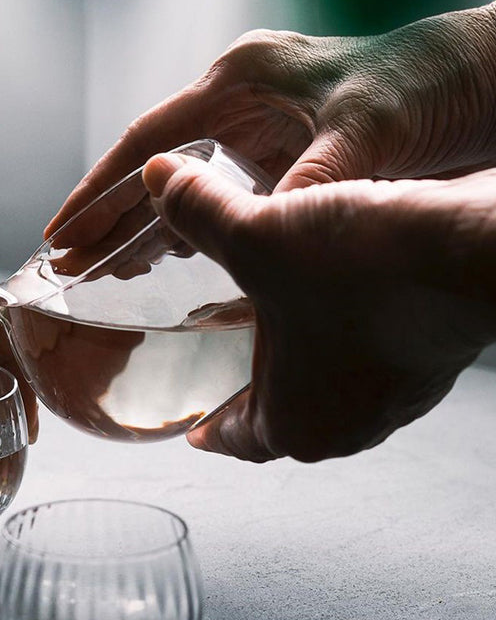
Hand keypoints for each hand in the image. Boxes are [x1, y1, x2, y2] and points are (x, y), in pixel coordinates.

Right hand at [46, 2, 495, 236]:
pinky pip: (215, 202)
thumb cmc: (422, 90)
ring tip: (99, 273)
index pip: (147, 143)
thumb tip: (256, 238)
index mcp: (240, 86)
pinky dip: (187, 234)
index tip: (60, 232)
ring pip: (180, 189)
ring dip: (140, 231)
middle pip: (152, 170)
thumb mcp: (364, 137)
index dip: (98, 192)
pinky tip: (161, 264)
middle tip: (64, 263)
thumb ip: (305, 185)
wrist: (474, 86)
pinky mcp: (273, 160)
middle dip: (107, 218)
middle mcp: (237, 108)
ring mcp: (254, 135)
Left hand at [142, 153, 495, 461]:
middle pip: (283, 417)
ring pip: (330, 390)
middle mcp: (349, 425)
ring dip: (300, 362)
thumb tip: (156, 179)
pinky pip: (368, 364)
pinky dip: (342, 342)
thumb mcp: (257, 236)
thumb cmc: (366, 268)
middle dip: (251, 391)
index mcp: (295, 423)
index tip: (195, 429)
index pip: (235, 440)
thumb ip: (200, 212)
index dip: (209, 430)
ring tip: (276, 329)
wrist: (479, 248)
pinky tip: (334, 302)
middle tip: (227, 369)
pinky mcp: (427, 364)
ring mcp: (394, 399)